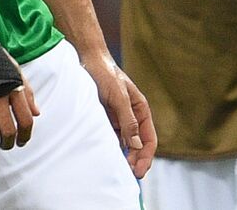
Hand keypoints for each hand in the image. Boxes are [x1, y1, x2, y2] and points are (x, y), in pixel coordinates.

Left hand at [82, 50, 157, 177]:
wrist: (88, 60)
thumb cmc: (106, 74)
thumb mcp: (119, 97)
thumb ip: (128, 120)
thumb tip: (137, 145)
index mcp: (141, 109)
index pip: (149, 138)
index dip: (146, 156)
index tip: (138, 171)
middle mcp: (132, 116)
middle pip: (139, 144)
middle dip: (137, 160)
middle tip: (129, 175)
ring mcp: (118, 119)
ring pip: (126, 144)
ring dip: (124, 156)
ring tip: (118, 169)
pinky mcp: (106, 119)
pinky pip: (112, 138)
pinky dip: (112, 149)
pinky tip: (107, 156)